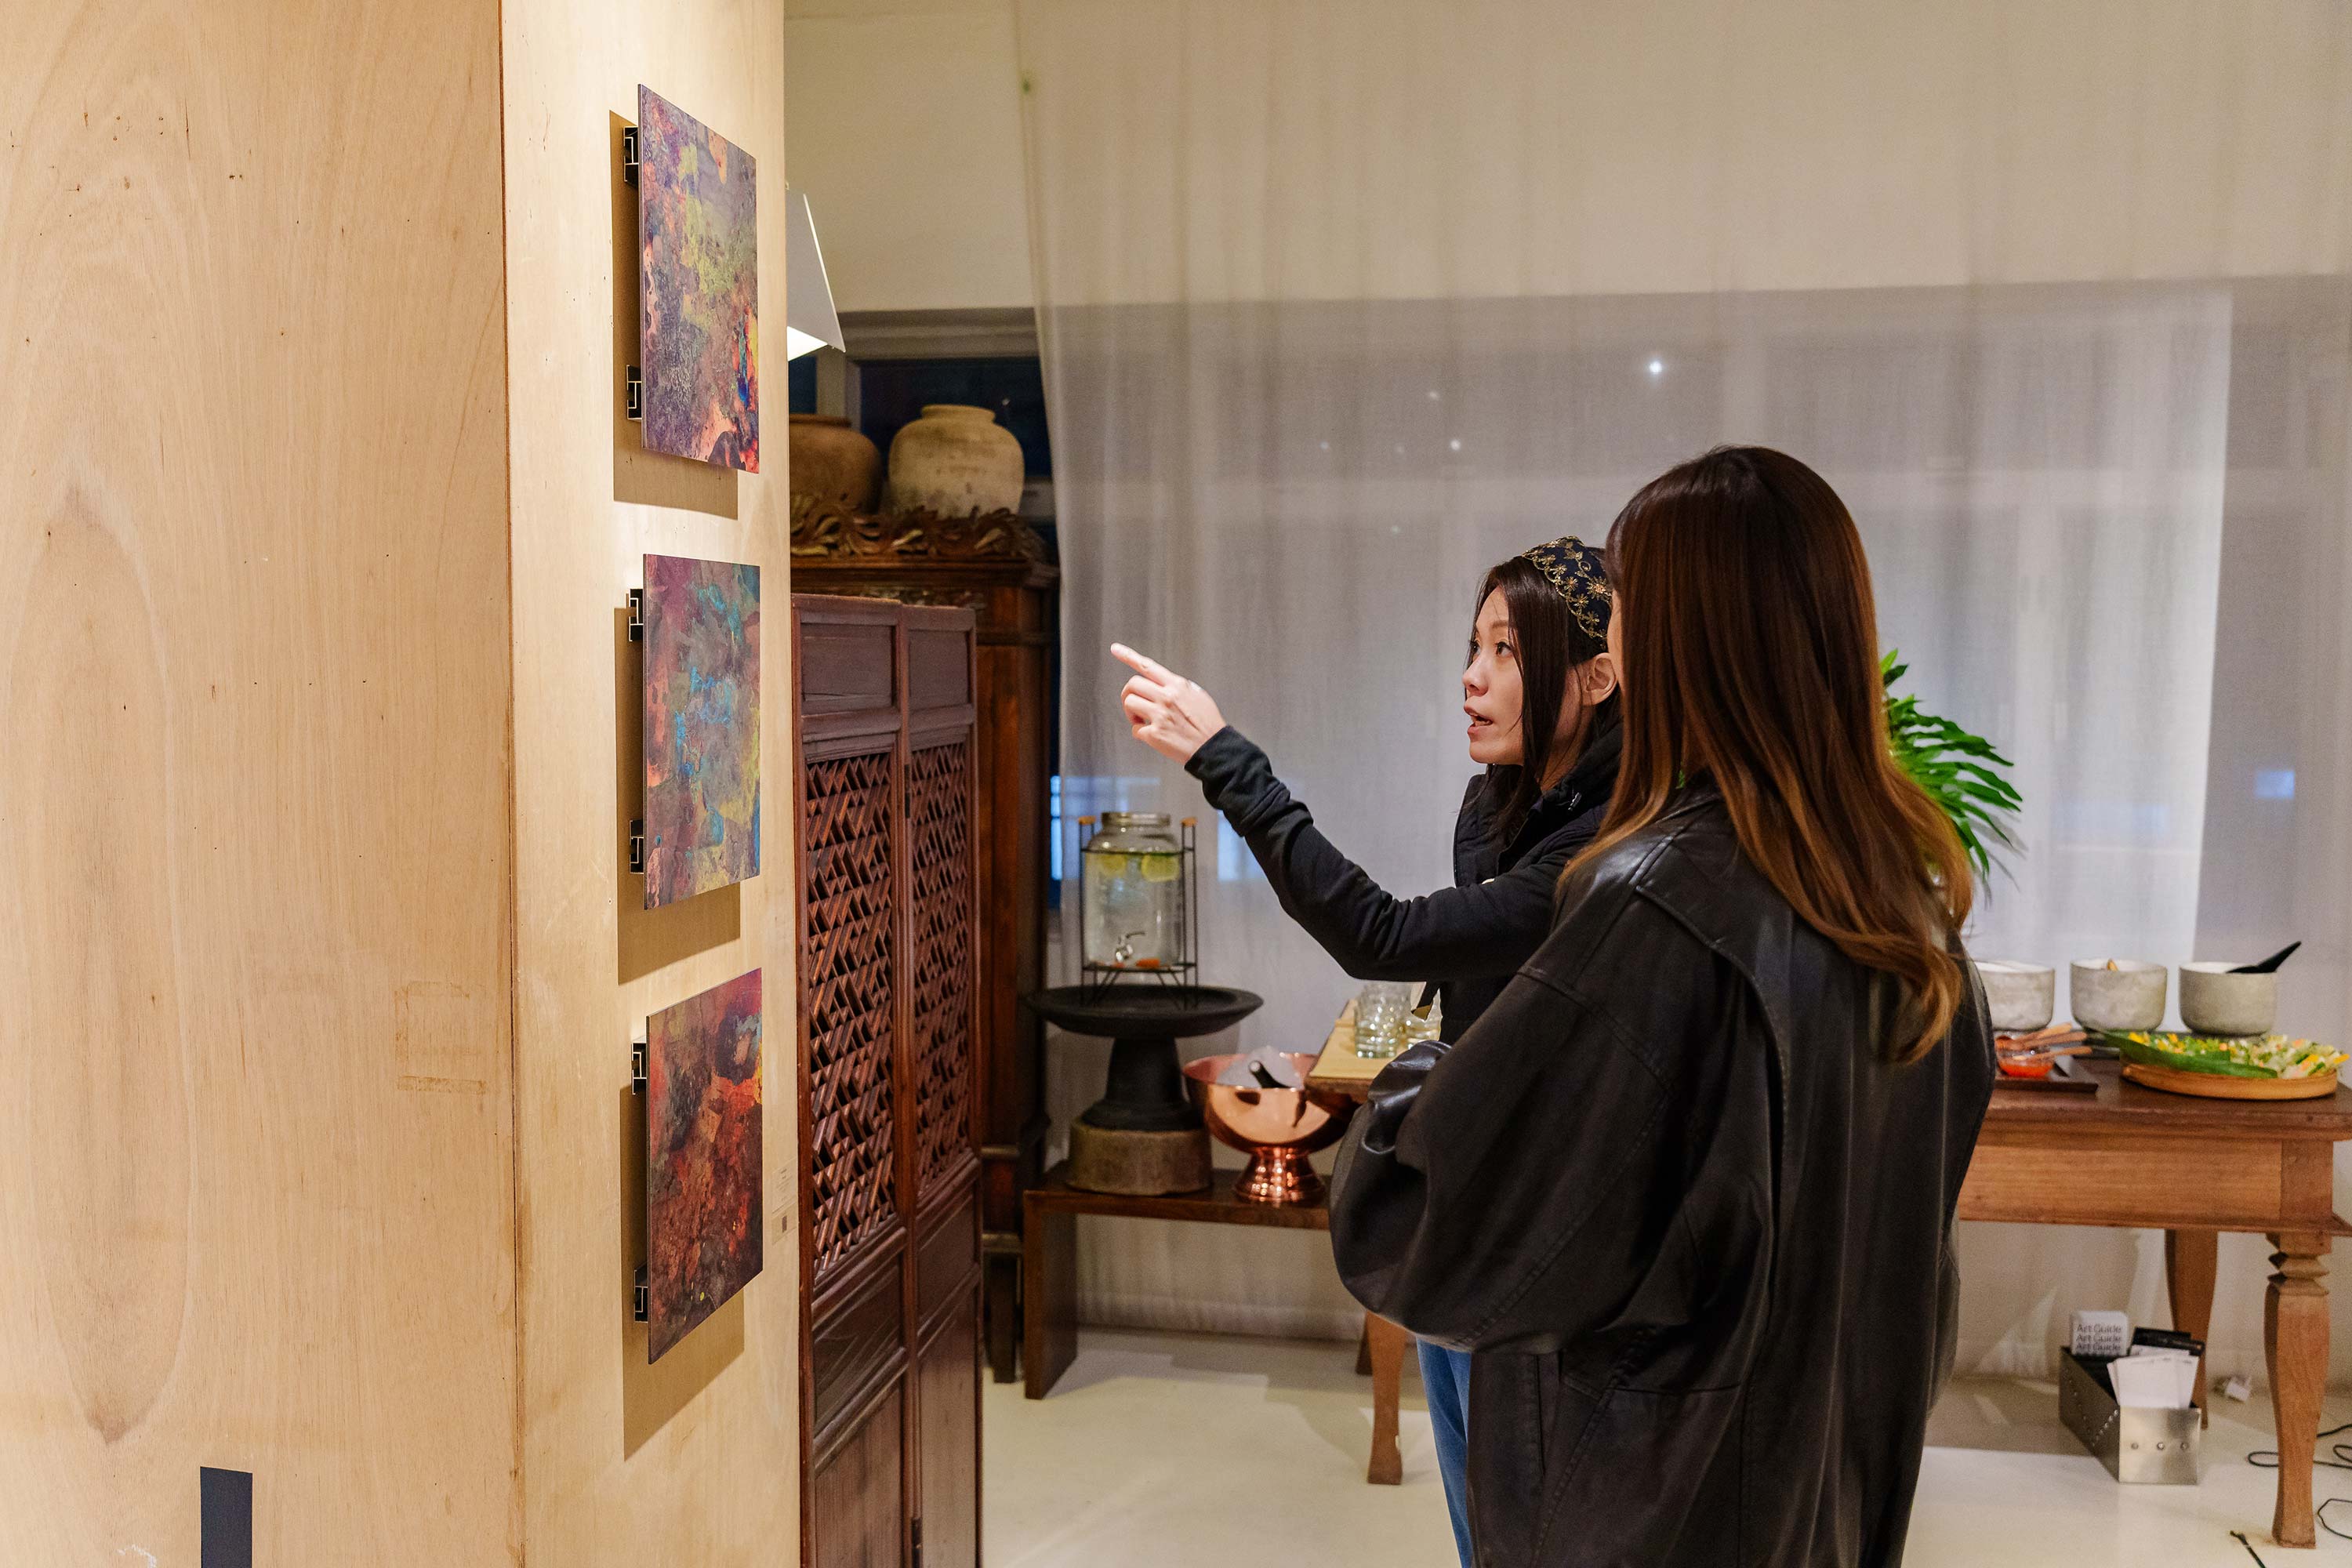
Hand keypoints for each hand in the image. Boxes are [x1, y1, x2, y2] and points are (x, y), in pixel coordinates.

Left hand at [1112, 644, 1227, 764]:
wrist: (1214, 748)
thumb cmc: (1207, 723)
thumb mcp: (1197, 695)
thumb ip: (1178, 687)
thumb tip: (1163, 684)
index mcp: (1177, 685)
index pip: (1147, 665)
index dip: (1128, 655)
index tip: (1115, 649)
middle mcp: (1166, 697)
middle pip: (1132, 684)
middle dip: (1128, 694)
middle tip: (1133, 705)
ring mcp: (1159, 715)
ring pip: (1129, 703)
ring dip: (1131, 713)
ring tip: (1142, 721)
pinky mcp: (1155, 734)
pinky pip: (1135, 730)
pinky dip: (1140, 734)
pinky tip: (1151, 736)